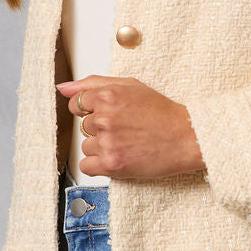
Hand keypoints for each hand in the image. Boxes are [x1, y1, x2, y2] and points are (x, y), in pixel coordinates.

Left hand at [55, 75, 205, 178]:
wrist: (186, 137)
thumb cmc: (162, 113)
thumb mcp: (130, 86)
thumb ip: (93, 84)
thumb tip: (64, 88)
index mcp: (108, 96)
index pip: (76, 104)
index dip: (91, 110)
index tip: (108, 115)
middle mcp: (105, 118)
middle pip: (84, 126)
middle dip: (101, 129)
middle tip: (126, 129)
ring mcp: (107, 142)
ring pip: (86, 146)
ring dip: (101, 147)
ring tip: (126, 143)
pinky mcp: (111, 164)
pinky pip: (87, 166)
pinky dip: (100, 165)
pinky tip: (120, 156)